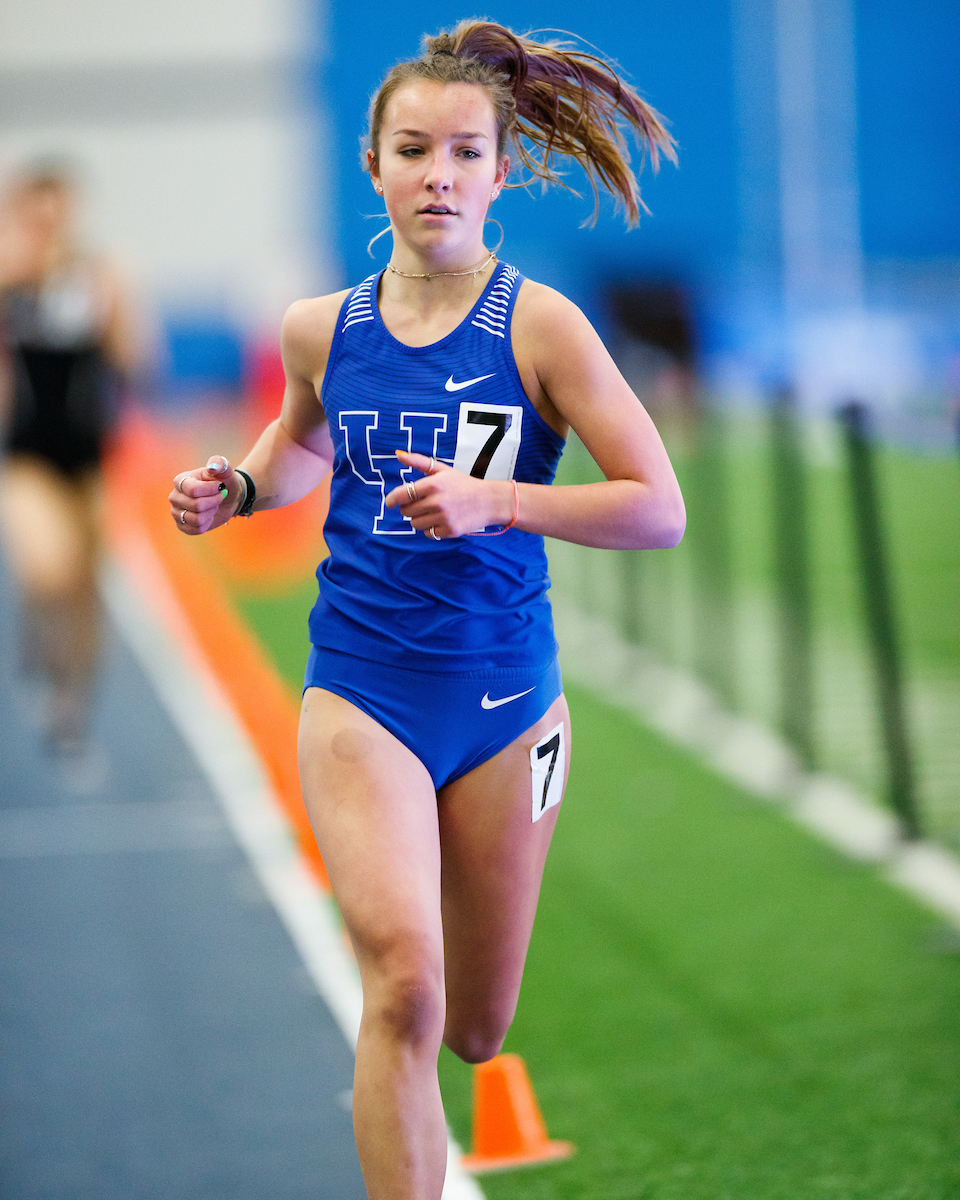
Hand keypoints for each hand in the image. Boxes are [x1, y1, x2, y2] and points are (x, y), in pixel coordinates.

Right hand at [169, 456, 242, 534]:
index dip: (211, 490)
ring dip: (211, 513)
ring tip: (213, 506)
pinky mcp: (182, 525)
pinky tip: (208, 515)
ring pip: (196, 519)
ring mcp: (176, 512)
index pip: (193, 489)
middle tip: (218, 497)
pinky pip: (196, 529)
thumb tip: (213, 467)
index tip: (221, 486)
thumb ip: (221, 464)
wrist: (227, 499)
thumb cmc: (224, 483)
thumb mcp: (225, 471)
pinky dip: (208, 523)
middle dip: (214, 502)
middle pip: (196, 505)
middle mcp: (175, 496)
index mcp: (181, 480)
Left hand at [383, 450, 514, 538]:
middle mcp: (437, 501)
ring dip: (418, 519)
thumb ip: (419, 462)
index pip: (402, 494)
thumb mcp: (442, 469)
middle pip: (407, 511)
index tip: (390, 502)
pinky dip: (430, 528)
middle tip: (420, 504)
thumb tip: (398, 455)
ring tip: (431, 512)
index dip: (392, 499)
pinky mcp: (449, 530)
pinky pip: (428, 533)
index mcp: (433, 484)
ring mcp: (444, 517)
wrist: (489, 501)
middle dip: (409, 508)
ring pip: (415, 524)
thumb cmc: (462, 484)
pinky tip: (440, 520)